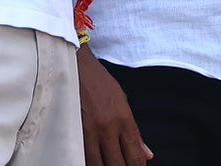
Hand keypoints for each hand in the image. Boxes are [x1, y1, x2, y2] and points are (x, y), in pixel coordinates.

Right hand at [78, 45, 151, 165]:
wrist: (77, 65)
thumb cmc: (100, 82)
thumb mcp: (123, 102)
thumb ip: (135, 132)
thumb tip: (147, 155)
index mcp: (124, 119)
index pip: (135, 156)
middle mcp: (108, 127)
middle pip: (117, 164)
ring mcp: (89, 130)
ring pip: (98, 164)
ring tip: (107, 164)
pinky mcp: (74, 129)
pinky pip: (83, 155)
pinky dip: (89, 161)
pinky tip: (94, 161)